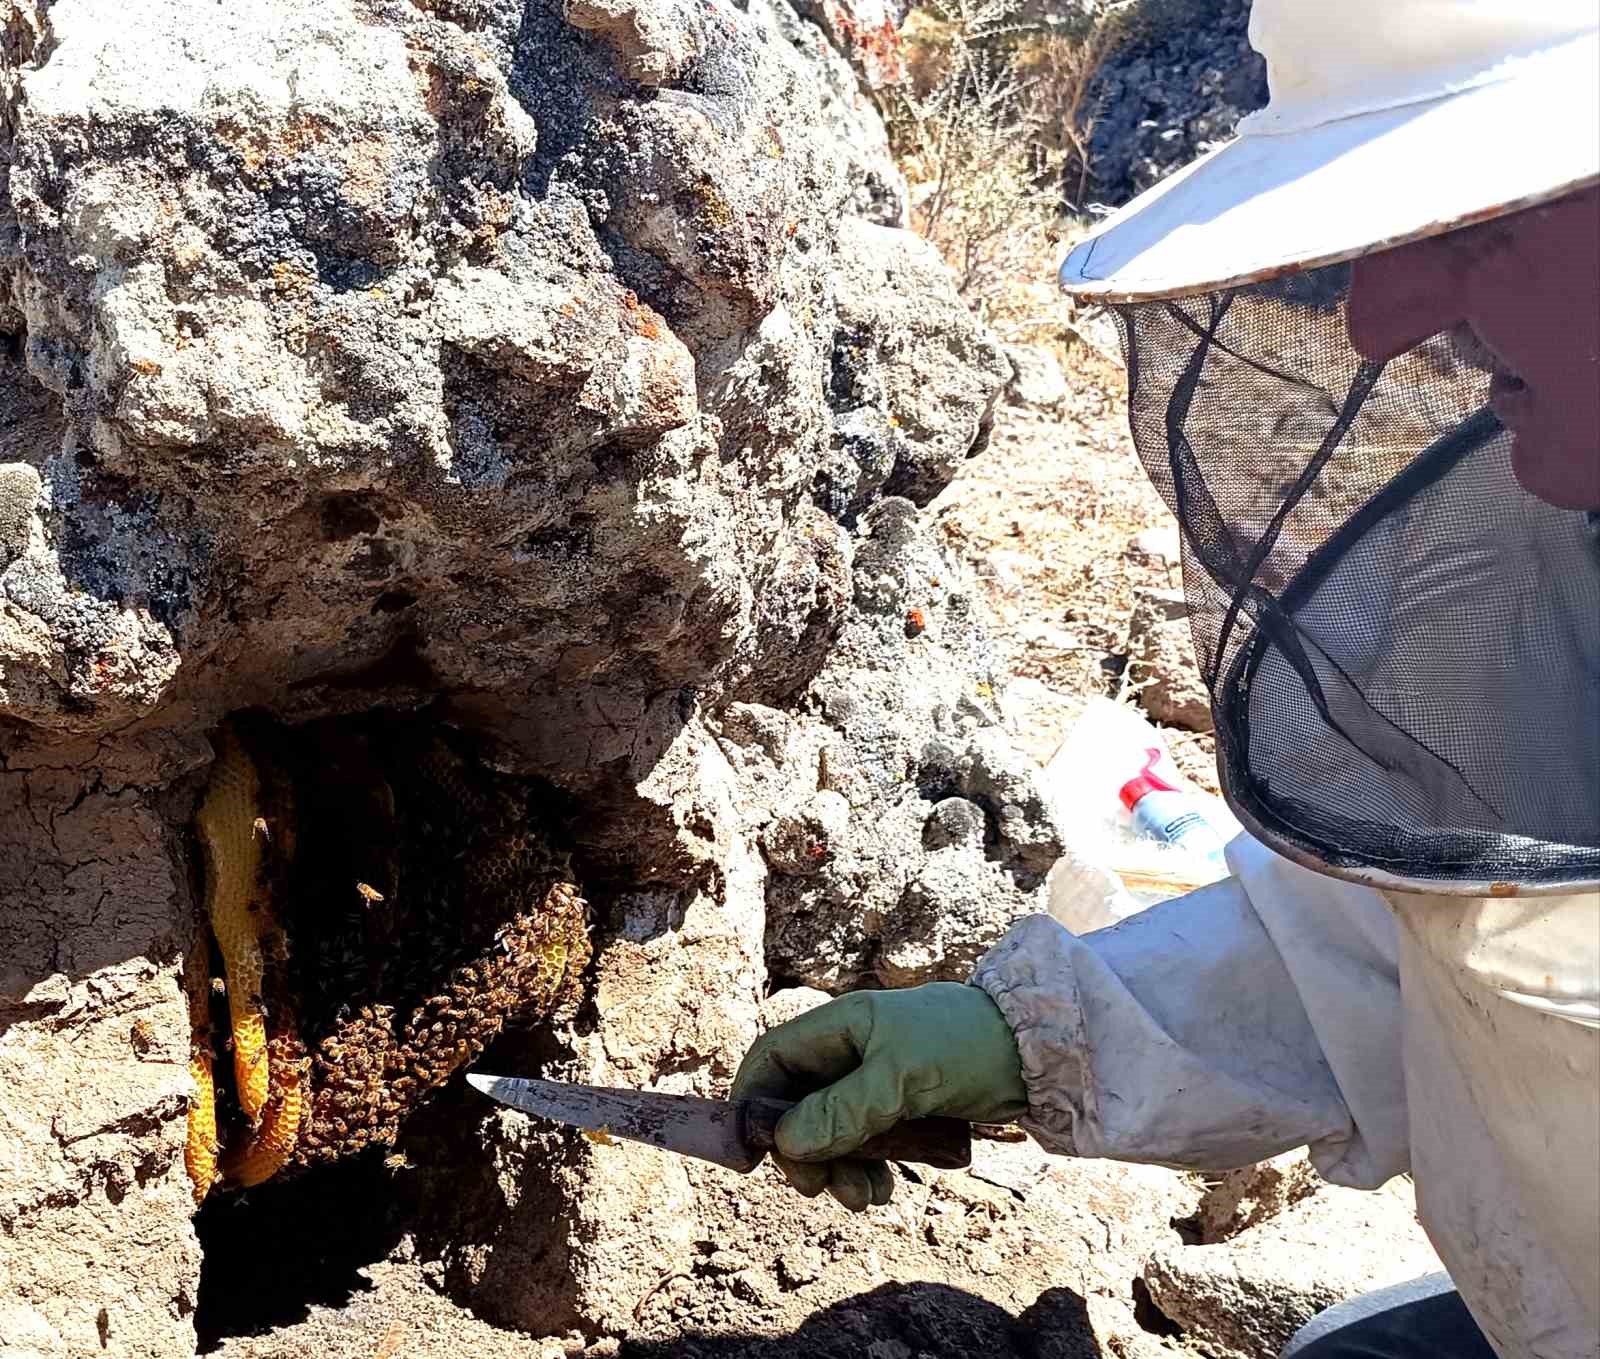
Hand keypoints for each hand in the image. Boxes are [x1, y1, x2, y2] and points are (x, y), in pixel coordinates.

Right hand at [730, 982, 1027, 1210]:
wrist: (1039, 1052)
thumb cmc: (966, 1046)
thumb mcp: (901, 1077)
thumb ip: (843, 1109)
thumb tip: (786, 1143)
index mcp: (840, 1027)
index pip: (772, 1059)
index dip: (752, 1102)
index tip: (750, 1154)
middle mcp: (851, 1053)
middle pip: (797, 1105)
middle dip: (802, 1151)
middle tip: (817, 1189)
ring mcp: (876, 1082)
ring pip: (831, 1133)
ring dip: (838, 1169)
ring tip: (863, 1197)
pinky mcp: (903, 1109)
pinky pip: (866, 1145)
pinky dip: (867, 1171)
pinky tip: (884, 1191)